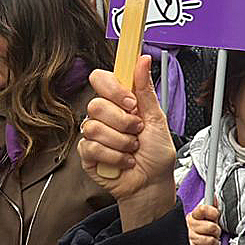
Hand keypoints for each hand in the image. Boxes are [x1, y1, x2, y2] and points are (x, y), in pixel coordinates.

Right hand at [78, 59, 179, 228]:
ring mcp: (93, 134)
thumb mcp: (157, 118)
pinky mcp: (87, 154)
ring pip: (93, 127)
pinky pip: (92, 147)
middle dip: (123, 122)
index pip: (101, 79)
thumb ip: (145, 89)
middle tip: (137, 132)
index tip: (131, 103)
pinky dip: (115, 157)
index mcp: (119, 102)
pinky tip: (124, 161)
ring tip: (132, 148)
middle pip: (96, 104)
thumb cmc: (156, 154)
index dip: (114, 89)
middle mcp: (104, 116)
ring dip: (121, 142)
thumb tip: (142, 60)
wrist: (152, 184)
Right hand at [187, 201, 221, 244]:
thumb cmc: (199, 231)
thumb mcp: (205, 218)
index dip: (213, 213)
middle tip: (214, 232)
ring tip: (210, 241)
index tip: (215, 215)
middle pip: (211, 227)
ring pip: (210, 240)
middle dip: (216, 231)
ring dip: (214, 243)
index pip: (204, 209)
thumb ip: (211, 208)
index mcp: (193, 216)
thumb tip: (214, 197)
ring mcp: (189, 240)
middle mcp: (189, 227)